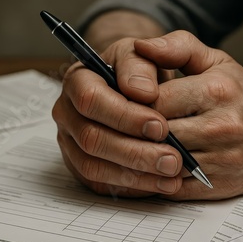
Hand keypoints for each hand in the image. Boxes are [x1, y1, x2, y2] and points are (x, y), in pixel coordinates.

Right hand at [53, 37, 181, 197]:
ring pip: (94, 166)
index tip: (161, 126)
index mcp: (79, 79)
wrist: (138, 90)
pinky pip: (102, 184)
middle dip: (135, 151)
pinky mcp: (82, 166)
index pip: (91, 99)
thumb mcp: (149, 54)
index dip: (125, 115)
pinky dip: (133, 187)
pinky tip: (161, 185)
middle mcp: (69, 112)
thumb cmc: (143, 72)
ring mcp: (71, 142)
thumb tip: (142, 90)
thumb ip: (147, 60)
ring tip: (172, 175)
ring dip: (136, 174)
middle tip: (173, 159)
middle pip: (92, 138)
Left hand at [134, 31, 242, 199]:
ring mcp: (222, 160)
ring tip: (127, 147)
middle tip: (117, 127)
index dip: (130, 102)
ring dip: (140, 157)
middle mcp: (221, 126)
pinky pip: (175, 188)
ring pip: (162, 163)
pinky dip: (156, 180)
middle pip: (155, 132)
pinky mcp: (220, 186)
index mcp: (217, 91)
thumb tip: (140, 45)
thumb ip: (178, 48)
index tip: (121, 103)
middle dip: (132, 130)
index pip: (154, 98)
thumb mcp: (217, 61)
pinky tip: (147, 168)